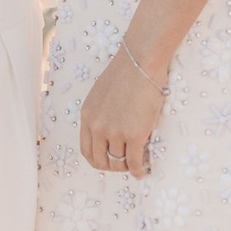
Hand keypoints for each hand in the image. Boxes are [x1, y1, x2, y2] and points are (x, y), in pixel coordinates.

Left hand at [79, 45, 166, 178]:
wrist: (141, 60)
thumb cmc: (126, 72)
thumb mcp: (102, 94)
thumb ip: (101, 113)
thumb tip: (110, 132)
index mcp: (87, 116)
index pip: (86, 150)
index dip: (98, 159)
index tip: (109, 160)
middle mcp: (97, 126)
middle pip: (100, 160)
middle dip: (112, 166)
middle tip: (124, 165)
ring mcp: (115, 131)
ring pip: (118, 162)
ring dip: (127, 167)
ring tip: (136, 164)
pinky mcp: (134, 134)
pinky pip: (134, 162)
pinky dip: (139, 170)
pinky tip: (143, 170)